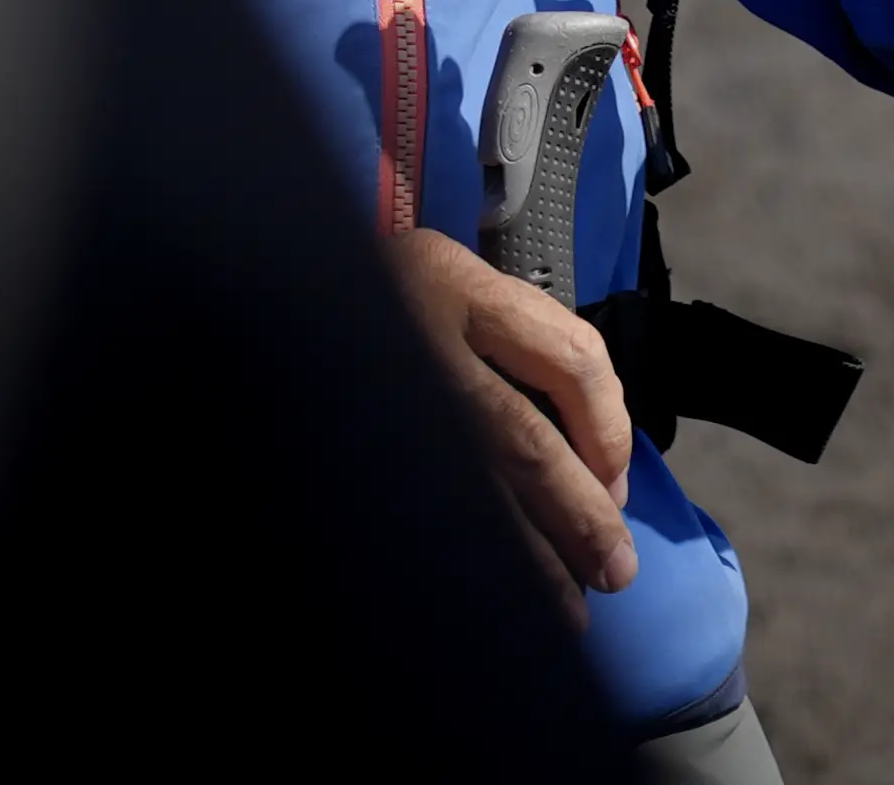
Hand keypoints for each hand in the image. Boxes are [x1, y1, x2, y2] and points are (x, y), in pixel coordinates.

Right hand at [386, 225, 641, 595]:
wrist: (278, 298)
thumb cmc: (381, 298)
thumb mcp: (448, 284)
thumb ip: (517, 343)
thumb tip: (597, 469)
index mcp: (455, 284)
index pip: (571, 356)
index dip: (610, 430)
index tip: (615, 483)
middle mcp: (420, 338)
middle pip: (525, 443)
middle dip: (580, 516)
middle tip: (615, 570)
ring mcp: (382, 396)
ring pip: (477, 492)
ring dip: (533, 558)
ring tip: (569, 608)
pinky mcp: (354, 442)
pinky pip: (429, 513)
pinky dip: (473, 558)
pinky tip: (497, 593)